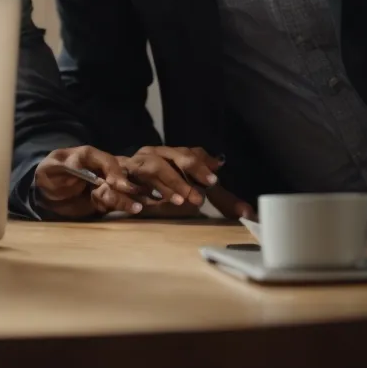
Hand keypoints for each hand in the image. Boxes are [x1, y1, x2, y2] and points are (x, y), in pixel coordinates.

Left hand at [33, 146, 145, 217]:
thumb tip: (76, 166)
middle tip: (135, 199)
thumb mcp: (51, 168)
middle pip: (120, 176)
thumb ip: (64, 166)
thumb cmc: (48, 175)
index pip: (108, 161)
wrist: (45, 194)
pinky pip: (117, 202)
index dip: (115, 172)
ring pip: (121, 190)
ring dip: (128, 198)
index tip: (118, 185)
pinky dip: (122, 206)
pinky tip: (128, 209)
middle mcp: (101, 169)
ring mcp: (105, 184)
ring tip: (136, 208)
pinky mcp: (104, 198)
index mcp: (90, 156)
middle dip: (127, 188)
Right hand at [122, 145, 251, 218]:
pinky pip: (125, 181)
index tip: (214, 181)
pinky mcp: (118, 175)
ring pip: (152, 168)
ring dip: (167, 185)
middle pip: (172, 156)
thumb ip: (219, 198)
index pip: (191, 153)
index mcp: (174, 154)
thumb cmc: (161, 184)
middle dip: (187, 175)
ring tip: (181, 202)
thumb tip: (248, 214)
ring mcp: (135, 162)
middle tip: (199, 197)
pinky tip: (143, 205)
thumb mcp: (194, 189)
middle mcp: (155, 153)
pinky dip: (134, 191)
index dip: (202, 165)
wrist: (119, 180)